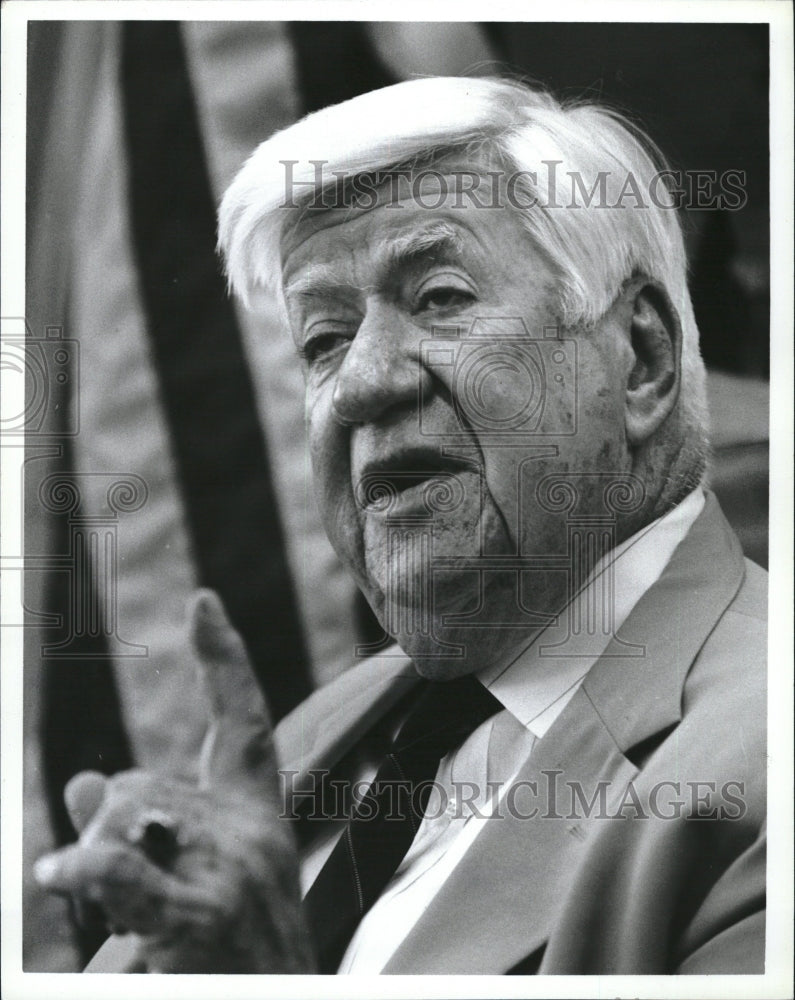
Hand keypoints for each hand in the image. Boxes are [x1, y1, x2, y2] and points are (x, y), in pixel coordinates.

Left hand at [34, 590, 315, 972]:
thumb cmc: (237, 964)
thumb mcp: (199, 890)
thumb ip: (143, 833)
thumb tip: (80, 784)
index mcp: (258, 822)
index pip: (242, 724)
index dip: (223, 660)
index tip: (204, 602)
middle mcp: (252, 834)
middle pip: (141, 784)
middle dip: (105, 828)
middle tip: (111, 894)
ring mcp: (231, 872)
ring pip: (121, 818)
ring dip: (93, 863)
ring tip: (124, 926)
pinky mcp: (201, 917)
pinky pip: (126, 870)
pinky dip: (85, 871)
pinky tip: (55, 876)